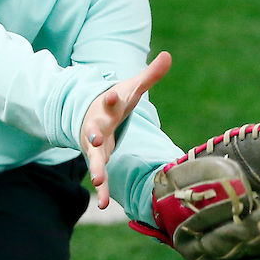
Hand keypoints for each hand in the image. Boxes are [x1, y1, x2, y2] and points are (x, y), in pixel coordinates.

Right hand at [81, 51, 171, 207]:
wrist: (91, 113)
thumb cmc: (116, 101)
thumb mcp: (132, 88)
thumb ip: (150, 75)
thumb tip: (168, 55)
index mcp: (108, 106)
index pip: (109, 100)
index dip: (110, 97)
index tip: (110, 94)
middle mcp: (97, 124)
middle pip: (94, 129)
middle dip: (93, 135)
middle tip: (93, 140)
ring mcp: (95, 143)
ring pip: (93, 156)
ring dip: (95, 168)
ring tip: (97, 180)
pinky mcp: (97, 157)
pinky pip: (99, 175)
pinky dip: (101, 189)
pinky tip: (103, 203)